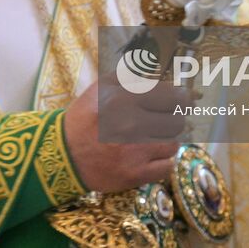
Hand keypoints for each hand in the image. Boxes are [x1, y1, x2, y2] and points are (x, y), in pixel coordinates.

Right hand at [61, 78, 191, 193]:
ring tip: (155, 138)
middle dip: (175, 118)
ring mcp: (135, 152)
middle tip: (166, 119)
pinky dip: (163, 161)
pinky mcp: (135, 174)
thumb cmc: (86, 116)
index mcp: (124, 99)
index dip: (183, 97)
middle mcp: (132, 124)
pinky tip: (152, 156)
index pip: (172, 96)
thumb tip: (162, 74)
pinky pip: (167, 167)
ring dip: (168, 140)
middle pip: (178, 120)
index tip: (184, 99)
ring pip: (174, 144)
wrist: (64, 154)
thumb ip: (132, 77)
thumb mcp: (102, 86)